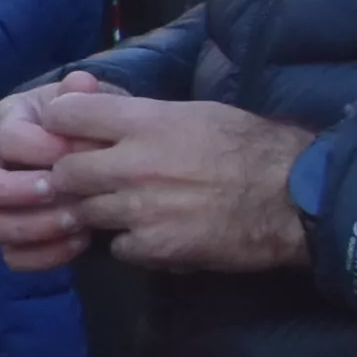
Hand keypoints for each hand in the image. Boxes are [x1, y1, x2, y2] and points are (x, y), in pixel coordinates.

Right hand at [0, 70, 116, 272]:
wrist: (106, 156)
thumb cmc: (91, 125)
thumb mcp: (92, 103)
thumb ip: (85, 97)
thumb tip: (80, 85)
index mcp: (5, 123)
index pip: (2, 135)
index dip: (37, 145)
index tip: (74, 151)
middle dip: (13, 189)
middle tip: (56, 189)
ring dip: (32, 225)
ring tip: (77, 220)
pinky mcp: (15, 237)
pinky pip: (13, 256)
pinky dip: (45, 255)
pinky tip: (80, 241)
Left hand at [34, 90, 315, 273]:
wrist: (297, 199)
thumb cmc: (253, 147)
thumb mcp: (195, 113)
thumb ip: (141, 115)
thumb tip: (97, 108)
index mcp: (145, 123)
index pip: (65, 115)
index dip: (60, 125)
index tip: (67, 133)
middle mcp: (134, 164)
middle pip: (65, 171)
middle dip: (73, 176)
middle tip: (91, 179)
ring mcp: (141, 209)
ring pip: (85, 212)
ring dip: (99, 211)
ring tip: (127, 208)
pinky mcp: (155, 247)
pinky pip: (118, 246)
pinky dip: (129, 242)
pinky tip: (153, 234)